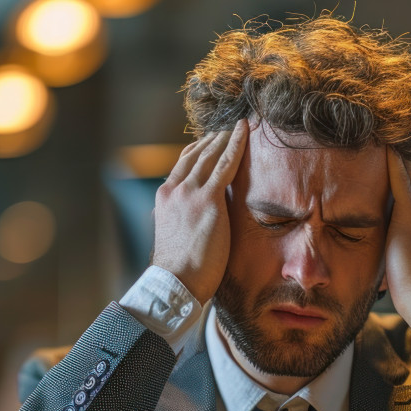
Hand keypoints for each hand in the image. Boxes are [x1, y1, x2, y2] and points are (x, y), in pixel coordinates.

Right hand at [151, 120, 248, 303]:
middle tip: (228, 128)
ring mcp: (190, 192)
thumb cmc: (179, 270)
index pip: (183, 166)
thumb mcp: (173, 237)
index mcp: (164, 198)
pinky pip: (226, 164)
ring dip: (225, 138)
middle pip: (195, 155)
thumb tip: (187, 222)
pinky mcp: (208, 199)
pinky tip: (245, 131)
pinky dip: (236, 144)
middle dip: (213, 140)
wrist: (176, 282)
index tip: (210, 142)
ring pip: (210, 155)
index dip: (198, 151)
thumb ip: (180, 221)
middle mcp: (174, 189)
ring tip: (239, 127)